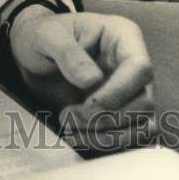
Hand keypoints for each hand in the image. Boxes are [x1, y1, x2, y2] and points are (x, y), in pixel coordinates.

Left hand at [9, 6, 154, 150]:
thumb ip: (68, 53)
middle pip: (144, 102)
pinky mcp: (122, 113)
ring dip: (106, 136)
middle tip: (69, 116)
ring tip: (70, 128)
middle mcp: (134, 65)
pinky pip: (129, 137)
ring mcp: (131, 92)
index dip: (117, 92)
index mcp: (122, 36)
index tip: (87, 104)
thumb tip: (92, 81)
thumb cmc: (43, 35)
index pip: (140, 68)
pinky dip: (105, 143)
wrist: (33, 54)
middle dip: (106, 118)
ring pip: (141, 126)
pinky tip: (77, 137)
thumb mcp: (46, 35)